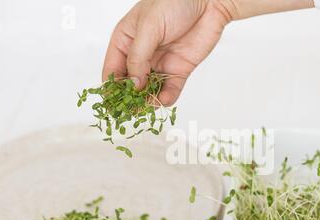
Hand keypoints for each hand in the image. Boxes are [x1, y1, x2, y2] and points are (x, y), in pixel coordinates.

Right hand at [102, 0, 232, 105]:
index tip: (112, 101)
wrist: (208, 2)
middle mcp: (140, 55)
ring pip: (149, 90)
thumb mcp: (148, 27)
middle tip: (130, 109)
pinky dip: (166, 97)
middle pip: (130, 84)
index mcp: (125, 41)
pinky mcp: (178, 71)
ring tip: (147, 106)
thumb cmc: (173, 3)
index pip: (112, 69)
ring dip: (147, 100)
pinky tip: (163, 100)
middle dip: (129, 98)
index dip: (111, 87)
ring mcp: (159, 64)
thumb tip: (133, 84)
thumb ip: (138, 57)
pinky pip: (169, 89)